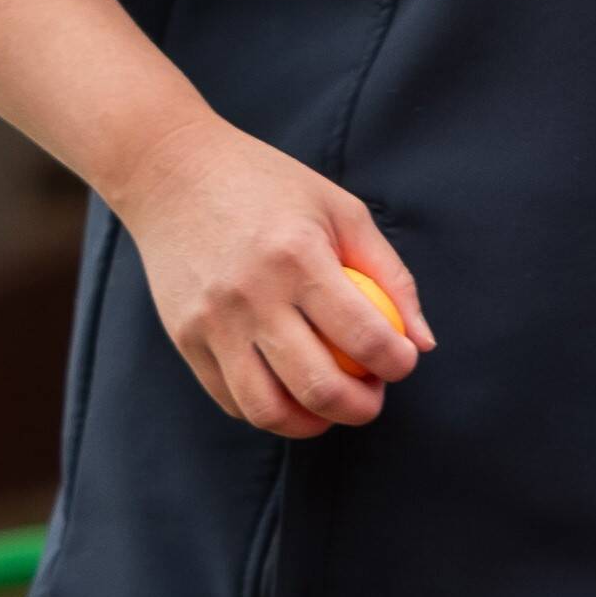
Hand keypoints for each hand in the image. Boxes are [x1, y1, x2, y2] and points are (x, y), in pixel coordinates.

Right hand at [105, 112, 429, 437]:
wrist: (172, 173)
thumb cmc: (269, 187)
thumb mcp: (341, 210)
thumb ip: (391, 275)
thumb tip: (423, 344)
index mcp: (298, 257)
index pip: (365, 337)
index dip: (398, 363)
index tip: (403, 360)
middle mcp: (252, 295)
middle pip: (319, 387)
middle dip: (363, 408)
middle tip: (374, 394)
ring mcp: (212, 322)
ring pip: (269, 410)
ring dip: (314, 423)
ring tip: (333, 403)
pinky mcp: (184, 338)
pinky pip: (232, 400)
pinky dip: (270, 410)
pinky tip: (291, 392)